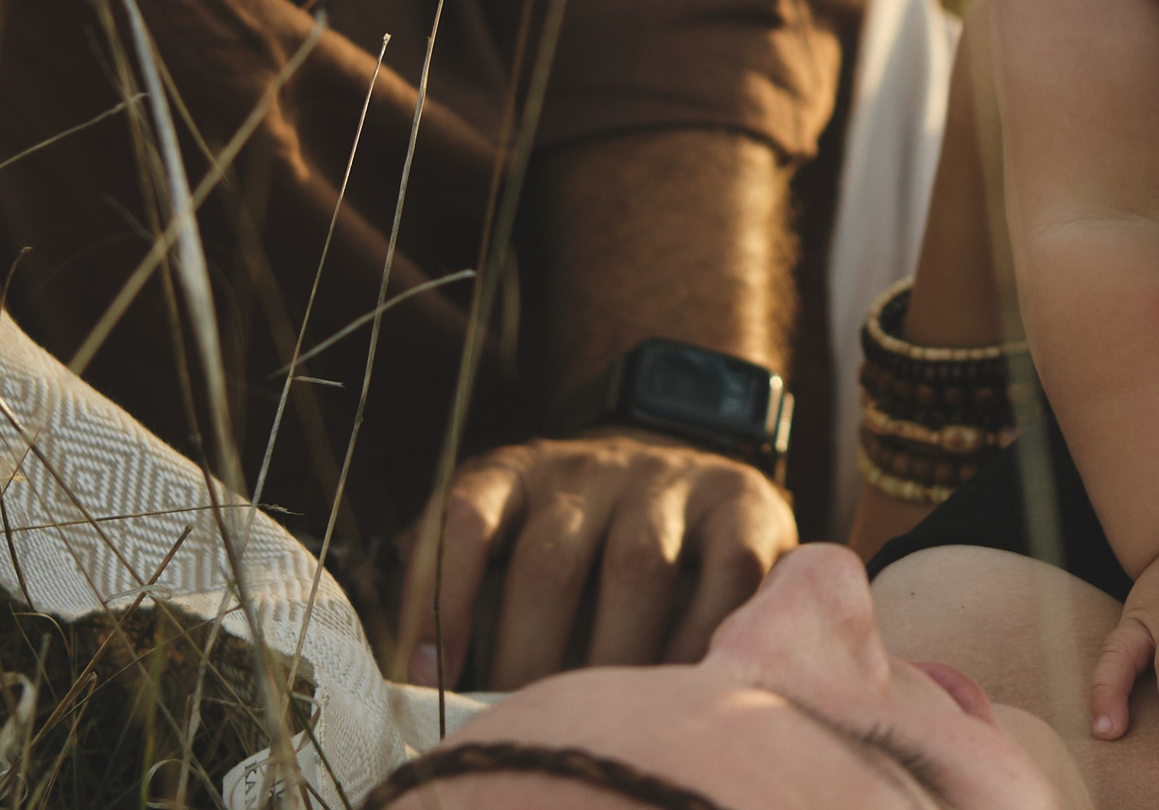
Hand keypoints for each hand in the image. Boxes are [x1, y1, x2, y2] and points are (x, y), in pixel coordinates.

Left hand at [402, 431, 795, 688]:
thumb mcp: (514, 528)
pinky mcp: (742, 500)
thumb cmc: (583, 528)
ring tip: (602, 719)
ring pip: (636, 565)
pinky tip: (682, 682)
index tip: (432, 676)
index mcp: (519, 473)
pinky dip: (700, 633)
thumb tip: (415, 672)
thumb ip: (464, 579)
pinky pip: (725, 569)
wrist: (687, 437)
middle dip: (529, 655)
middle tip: (524, 721)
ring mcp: (670, 478)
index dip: (443, 596)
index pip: (466, 517)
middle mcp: (590, 467)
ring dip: (614, 656)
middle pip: (549, 560)